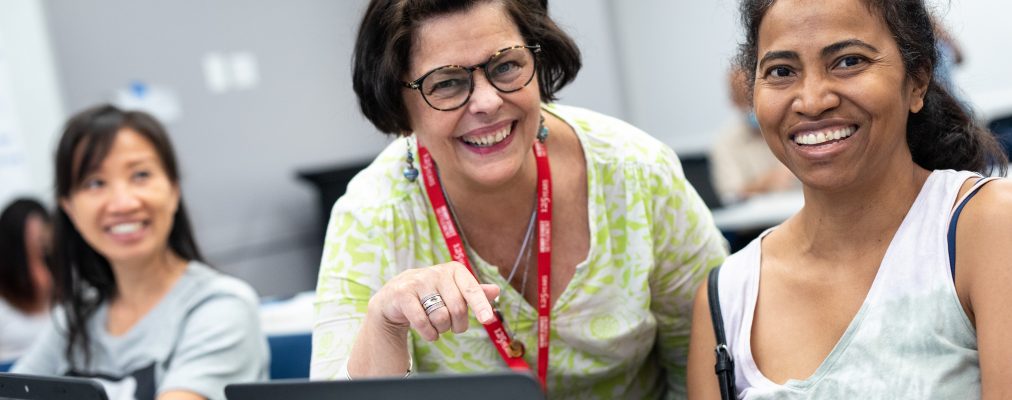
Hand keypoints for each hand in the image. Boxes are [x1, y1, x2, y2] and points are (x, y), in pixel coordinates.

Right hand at [367, 261, 499, 341]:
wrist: (394, 298)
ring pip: (440, 317)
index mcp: (454, 270)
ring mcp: (418, 282)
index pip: (471, 289)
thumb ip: (474, 292)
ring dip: (441, 329)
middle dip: (457, 325)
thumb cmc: (432, 295)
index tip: (488, 320)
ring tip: (436, 325)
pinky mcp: (403, 294)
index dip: (481, 305)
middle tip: (452, 326)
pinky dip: (429, 333)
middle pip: (457, 308)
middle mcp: (436, 272)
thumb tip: (496, 290)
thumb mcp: (454, 292)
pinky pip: (422, 322)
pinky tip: (429, 332)